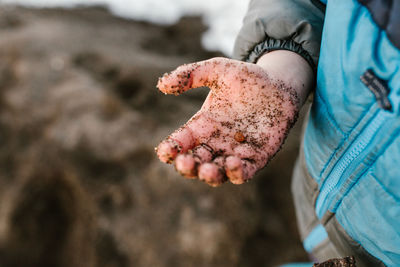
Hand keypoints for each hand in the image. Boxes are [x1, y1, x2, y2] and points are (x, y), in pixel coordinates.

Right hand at [156, 51, 312, 185]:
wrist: (279, 84)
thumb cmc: (246, 78)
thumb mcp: (217, 70)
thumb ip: (190, 75)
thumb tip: (161, 84)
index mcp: (201, 126)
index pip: (180, 142)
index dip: (169, 149)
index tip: (165, 150)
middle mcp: (214, 143)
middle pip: (195, 163)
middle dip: (187, 167)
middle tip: (185, 162)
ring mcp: (234, 152)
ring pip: (217, 173)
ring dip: (209, 175)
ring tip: (207, 170)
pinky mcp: (256, 157)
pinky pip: (244, 172)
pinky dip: (237, 173)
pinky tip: (233, 163)